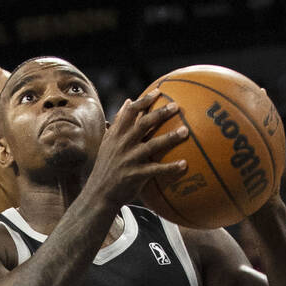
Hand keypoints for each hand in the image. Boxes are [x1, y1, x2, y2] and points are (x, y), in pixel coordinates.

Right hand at [84, 91, 187, 206]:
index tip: (158, 92)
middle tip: (176, 106)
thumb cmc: (107, 166)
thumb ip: (119, 122)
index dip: (144, 101)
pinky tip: (184, 164)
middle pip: (142, 124)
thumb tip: (128, 101)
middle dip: (159, 114)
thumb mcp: (108, 142)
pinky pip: (156, 170)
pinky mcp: (135, 175)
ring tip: (186, 131)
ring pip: (152, 145)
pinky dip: (170, 167)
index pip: (129, 112)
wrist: (99, 193)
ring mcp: (128, 160)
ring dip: (170, 138)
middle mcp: (122, 144)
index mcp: (116, 135)